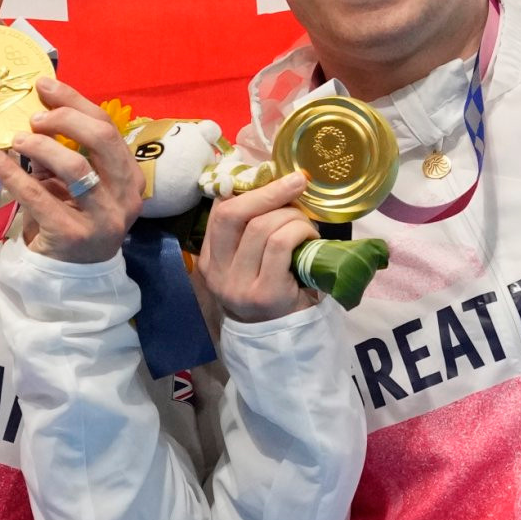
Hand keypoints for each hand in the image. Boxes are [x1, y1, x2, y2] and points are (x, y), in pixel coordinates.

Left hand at [0, 79, 142, 265]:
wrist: (71, 278)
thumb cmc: (74, 220)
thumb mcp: (81, 185)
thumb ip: (70, 152)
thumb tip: (38, 109)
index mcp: (131, 178)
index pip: (109, 129)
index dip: (76, 103)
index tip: (45, 87)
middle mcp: (125, 197)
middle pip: (101, 140)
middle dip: (65, 119)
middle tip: (34, 117)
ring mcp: (103, 219)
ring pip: (76, 167)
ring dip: (41, 146)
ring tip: (17, 139)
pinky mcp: (73, 236)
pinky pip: (39, 197)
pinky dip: (13, 174)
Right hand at [199, 172, 316, 322]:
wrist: (284, 342)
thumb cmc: (273, 293)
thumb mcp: (252, 262)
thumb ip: (250, 231)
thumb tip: (267, 181)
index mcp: (210, 260)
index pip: (219, 212)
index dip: (247, 189)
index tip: (273, 177)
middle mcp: (218, 272)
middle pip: (233, 214)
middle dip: (268, 192)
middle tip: (297, 182)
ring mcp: (239, 285)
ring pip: (262, 227)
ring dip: (292, 216)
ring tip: (306, 225)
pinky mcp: (265, 293)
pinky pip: (281, 244)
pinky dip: (300, 231)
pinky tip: (310, 238)